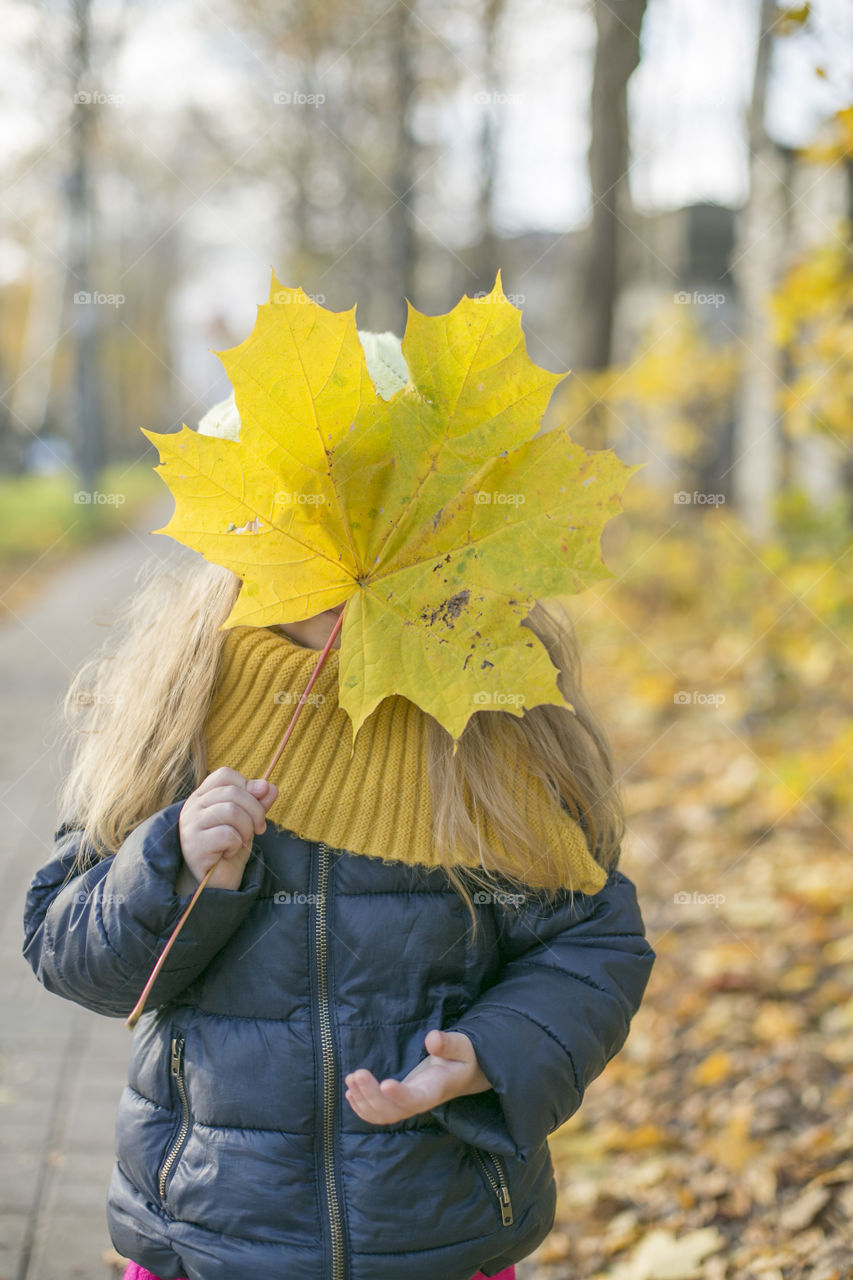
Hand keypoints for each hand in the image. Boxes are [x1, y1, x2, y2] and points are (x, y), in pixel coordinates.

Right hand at [177, 766, 277, 891]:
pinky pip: (227, 834)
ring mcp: (190, 825)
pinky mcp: (194, 845)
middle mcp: (192, 806)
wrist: (218, 883)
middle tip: (259, 829)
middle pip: (232, 792)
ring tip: (242, 842)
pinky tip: (228, 853)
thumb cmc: (230, 848)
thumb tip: (268, 786)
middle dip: (255, 811)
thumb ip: (258, 801)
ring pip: (231, 811)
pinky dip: (236, 844)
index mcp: (203, 796)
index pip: (225, 774)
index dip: (246, 786)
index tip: (256, 806)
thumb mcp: (248, 820)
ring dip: (246, 829)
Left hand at [344, 1029, 493, 1124]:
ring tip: (351, 1079)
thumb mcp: (462, 1046)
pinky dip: (362, 1107)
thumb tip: (432, 1038)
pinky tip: (351, 1092)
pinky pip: (380, 1114)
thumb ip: (448, 1043)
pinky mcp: (400, 1102)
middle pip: (394, 1111)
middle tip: (356, 1074)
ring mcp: (408, 1105)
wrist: (463, 1072)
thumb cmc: (462, 1057)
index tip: (385, 1083)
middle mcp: (420, 1102)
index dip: (400, 1095)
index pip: (417, 1099)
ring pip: (384, 1116)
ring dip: (363, 1101)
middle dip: (372, 1096)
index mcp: (435, 1089)